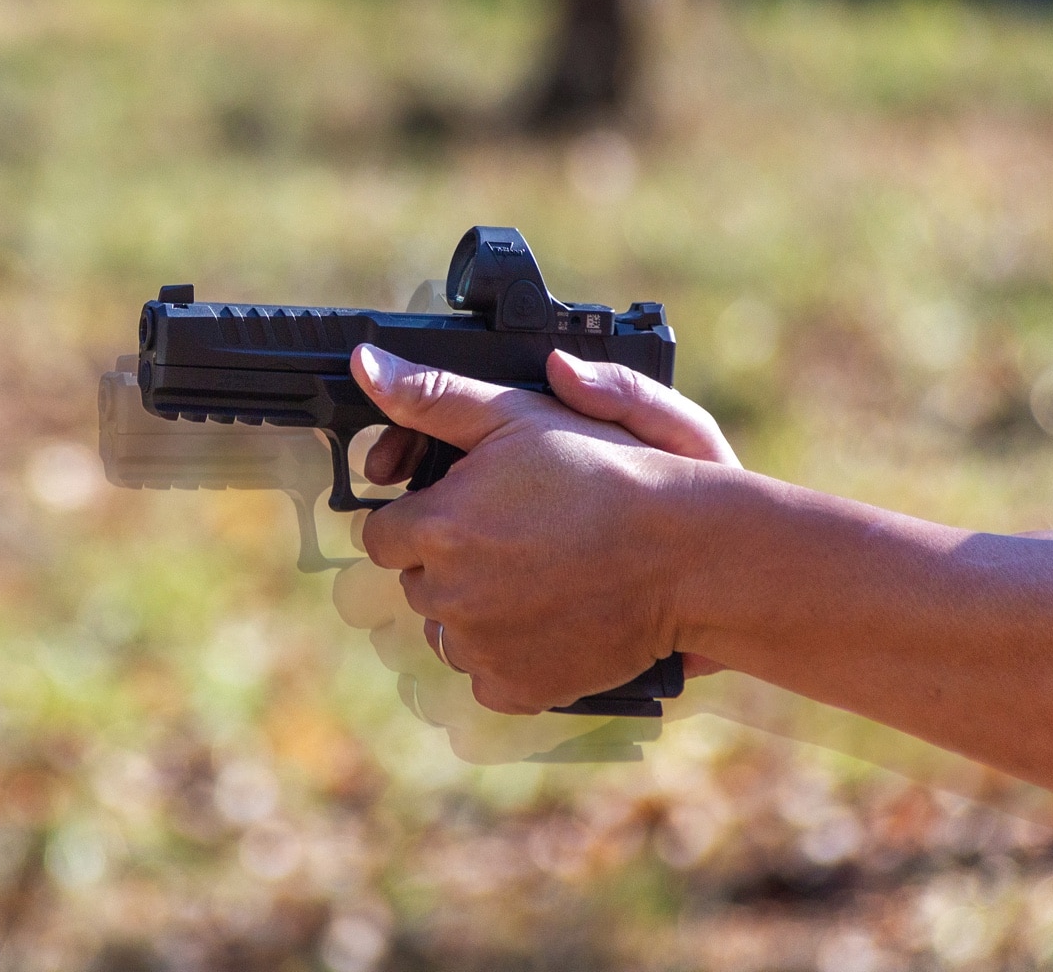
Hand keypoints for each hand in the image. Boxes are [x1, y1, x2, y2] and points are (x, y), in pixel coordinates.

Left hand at [351, 346, 737, 713]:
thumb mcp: (519, 415)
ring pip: (448, 631)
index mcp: (437, 528)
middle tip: (516, 535)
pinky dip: (510, 654)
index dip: (424, 517)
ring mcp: (481, 648)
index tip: (467, 507)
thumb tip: (365, 366)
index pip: (385, 533)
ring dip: (476, 610)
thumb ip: (432, 396)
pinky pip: (487, 676)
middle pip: (418, 583)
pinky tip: (551, 617)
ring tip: (538, 575)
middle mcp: (446, 596)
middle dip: (452, 561)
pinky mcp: (516, 688)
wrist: (688, 554)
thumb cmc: (609, 473)